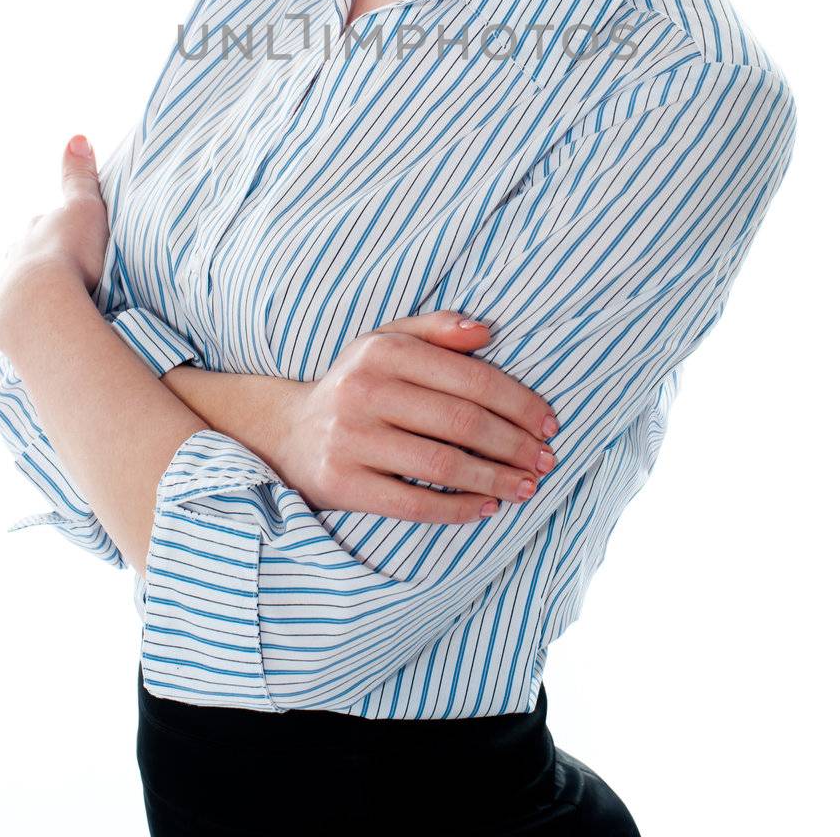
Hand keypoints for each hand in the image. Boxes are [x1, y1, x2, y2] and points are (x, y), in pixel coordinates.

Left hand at [0, 135, 108, 348]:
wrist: (39, 304)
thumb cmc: (69, 253)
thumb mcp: (84, 208)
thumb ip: (80, 177)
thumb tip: (78, 136)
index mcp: (36, 229)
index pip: (44, 224)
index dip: (57, 228)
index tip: (71, 237)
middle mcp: (15, 253)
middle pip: (26, 252)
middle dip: (40, 257)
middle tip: (62, 270)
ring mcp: (5, 284)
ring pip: (16, 281)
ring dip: (32, 288)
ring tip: (51, 301)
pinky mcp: (0, 315)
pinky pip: (14, 313)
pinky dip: (26, 315)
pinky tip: (37, 324)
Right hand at [274, 312, 560, 522]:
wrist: (289, 433)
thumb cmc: (358, 385)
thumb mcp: (388, 343)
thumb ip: (437, 329)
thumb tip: (487, 331)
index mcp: (384, 350)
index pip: (471, 377)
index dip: (519, 402)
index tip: (550, 423)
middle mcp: (365, 389)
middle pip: (462, 422)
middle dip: (515, 444)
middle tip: (547, 461)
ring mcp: (351, 438)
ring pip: (443, 464)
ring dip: (495, 480)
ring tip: (526, 487)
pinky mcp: (342, 482)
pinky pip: (413, 502)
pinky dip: (457, 508)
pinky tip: (486, 508)